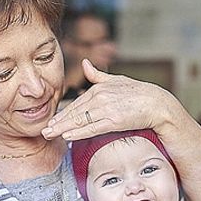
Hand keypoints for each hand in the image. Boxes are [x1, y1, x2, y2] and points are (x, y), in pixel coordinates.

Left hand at [42, 59, 174, 140]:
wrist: (157, 103)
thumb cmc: (138, 93)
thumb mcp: (116, 80)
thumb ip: (98, 75)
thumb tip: (85, 63)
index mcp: (99, 89)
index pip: (76, 104)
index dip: (62, 114)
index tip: (52, 121)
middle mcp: (100, 98)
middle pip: (74, 112)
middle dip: (58, 122)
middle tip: (44, 130)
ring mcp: (106, 110)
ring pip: (79, 121)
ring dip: (63, 128)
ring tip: (50, 135)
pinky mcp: (114, 121)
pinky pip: (92, 128)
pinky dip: (78, 132)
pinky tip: (67, 136)